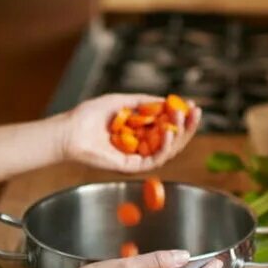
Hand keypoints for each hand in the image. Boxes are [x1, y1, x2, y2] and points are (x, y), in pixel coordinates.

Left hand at [59, 93, 201, 173]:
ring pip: (168, 151)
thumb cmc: (89, 115)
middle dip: (187, 125)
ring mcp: (137, 158)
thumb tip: (166, 100)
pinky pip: (155, 160)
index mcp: (139, 132)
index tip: (193, 105)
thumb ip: (143, 102)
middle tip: (197, 112)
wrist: (70, 131)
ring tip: (182, 117)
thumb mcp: (121, 101)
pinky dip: (165, 147)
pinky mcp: (132, 168)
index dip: (182, 117)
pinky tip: (170, 133)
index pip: (167, 126)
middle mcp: (141, 146)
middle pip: (173, 140)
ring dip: (179, 134)